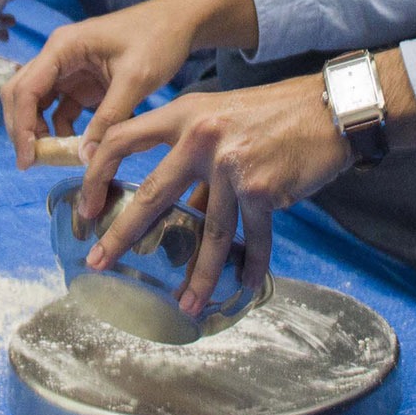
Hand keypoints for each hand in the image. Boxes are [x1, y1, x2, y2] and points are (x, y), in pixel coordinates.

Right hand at [0, 0, 213, 163]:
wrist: (181, 23)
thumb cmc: (158, 39)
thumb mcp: (135, 80)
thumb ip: (109, 118)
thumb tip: (85, 156)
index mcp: (63, 47)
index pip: (26, 89)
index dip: (21, 126)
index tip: (28, 159)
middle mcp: (59, 56)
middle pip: (22, 95)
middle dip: (22, 129)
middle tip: (32, 163)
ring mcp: (69, 69)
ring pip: (38, 104)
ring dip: (40, 131)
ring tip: (56, 159)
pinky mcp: (83, 82)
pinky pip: (61, 109)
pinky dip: (63, 130)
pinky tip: (80, 148)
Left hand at [80, 74, 352, 313]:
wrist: (328, 110)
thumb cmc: (273, 114)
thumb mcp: (220, 118)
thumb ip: (193, 157)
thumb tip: (178, 210)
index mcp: (183, 113)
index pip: (121, 138)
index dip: (96, 172)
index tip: (86, 206)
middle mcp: (200, 136)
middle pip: (151, 194)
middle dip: (122, 235)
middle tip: (98, 262)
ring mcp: (231, 164)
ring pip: (206, 232)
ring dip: (196, 275)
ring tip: (185, 304)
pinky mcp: (262, 189)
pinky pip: (251, 238)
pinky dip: (249, 265)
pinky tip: (242, 285)